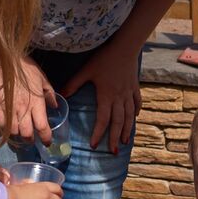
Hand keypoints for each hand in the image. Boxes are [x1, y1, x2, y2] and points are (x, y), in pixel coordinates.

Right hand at [0, 57, 55, 145]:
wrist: (1, 58)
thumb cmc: (23, 66)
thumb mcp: (41, 77)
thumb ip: (49, 93)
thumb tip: (55, 106)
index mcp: (36, 103)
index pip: (42, 127)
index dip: (46, 138)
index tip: (47, 142)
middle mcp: (23, 109)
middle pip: (27, 134)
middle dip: (30, 138)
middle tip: (31, 136)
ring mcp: (8, 109)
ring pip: (13, 132)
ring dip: (17, 133)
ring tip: (19, 130)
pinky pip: (0, 125)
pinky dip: (4, 129)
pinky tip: (7, 126)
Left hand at [59, 39, 141, 154]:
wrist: (125, 47)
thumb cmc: (104, 58)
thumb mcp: (86, 70)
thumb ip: (74, 84)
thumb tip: (61, 95)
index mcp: (106, 96)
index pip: (103, 120)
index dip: (98, 133)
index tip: (93, 145)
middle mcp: (119, 98)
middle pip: (118, 123)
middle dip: (114, 138)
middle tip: (112, 152)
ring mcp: (129, 94)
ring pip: (129, 117)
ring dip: (126, 130)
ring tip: (124, 142)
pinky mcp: (135, 88)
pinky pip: (136, 103)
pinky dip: (135, 113)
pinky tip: (134, 119)